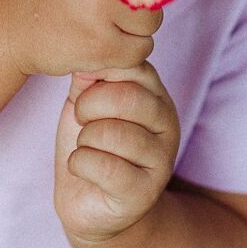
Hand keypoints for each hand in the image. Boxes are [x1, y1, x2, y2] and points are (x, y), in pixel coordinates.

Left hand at [53, 61, 180, 245]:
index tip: (85, 90)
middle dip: (88, 106)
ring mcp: (160, 160)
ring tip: (84, 146)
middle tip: (81, 119)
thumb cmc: (91, 145)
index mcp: (155, 95)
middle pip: (128, 98)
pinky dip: (80, 163)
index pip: (133, 65)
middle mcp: (167, 124)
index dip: (98, 75)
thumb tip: (87, 43)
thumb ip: (90, 72)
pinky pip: (105, 168)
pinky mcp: (143, 192)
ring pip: (114, 133)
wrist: (92, 204)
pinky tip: (81, 166)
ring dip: (84, 139)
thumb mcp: (87, 101)